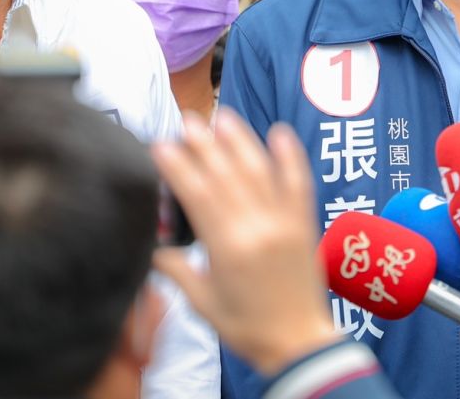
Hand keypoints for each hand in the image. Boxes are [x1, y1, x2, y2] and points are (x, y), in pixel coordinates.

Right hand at [152, 109, 336, 375]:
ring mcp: (284, 222)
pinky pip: (299, 183)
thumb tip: (155, 247)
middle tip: (187, 120)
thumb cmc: (248, 327)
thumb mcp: (202, 303)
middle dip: (204, 145)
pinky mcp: (305, 223)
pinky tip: (279, 132)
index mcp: (228, 248)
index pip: (198, 195)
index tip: (161, 145)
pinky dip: (290, 156)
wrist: (299, 342)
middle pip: (226, 176)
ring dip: (240, 141)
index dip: (179, 167)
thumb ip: (177, 271)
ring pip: (260, 172)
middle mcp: (257, 228)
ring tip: (222, 117)